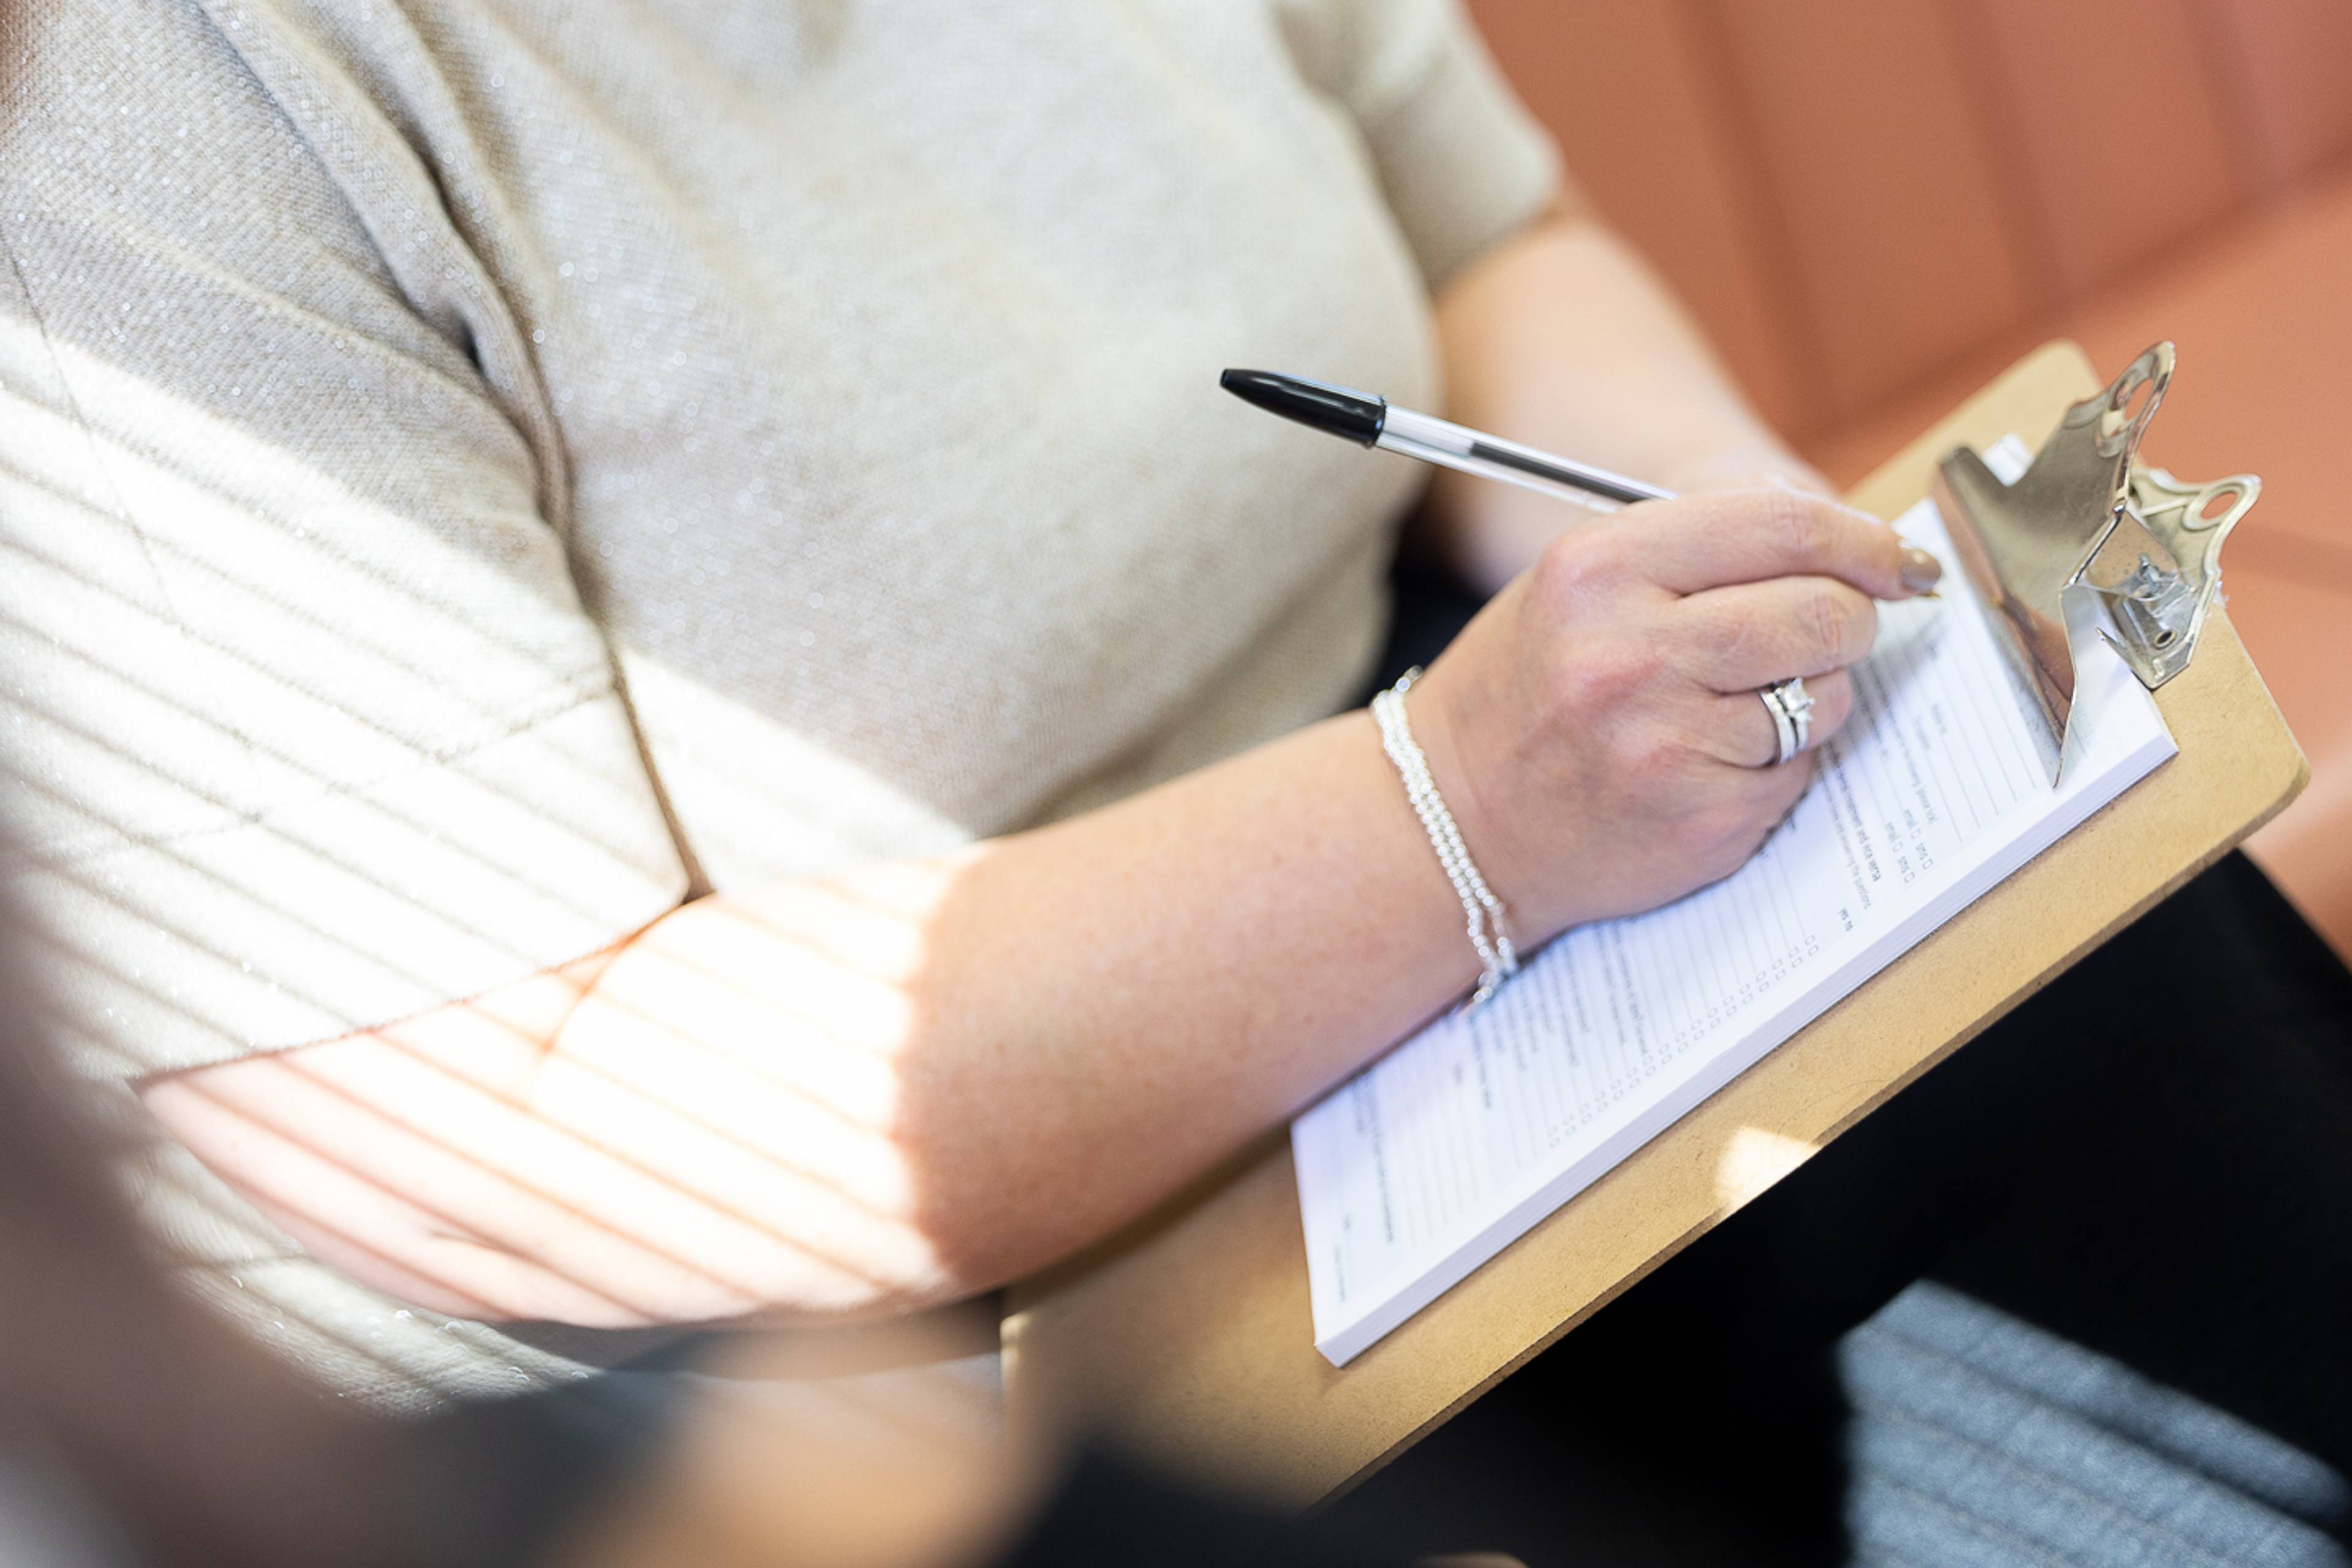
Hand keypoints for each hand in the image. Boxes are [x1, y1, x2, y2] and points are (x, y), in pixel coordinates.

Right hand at [1407, 488, 1939, 941]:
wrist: (1457, 819)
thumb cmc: (1530, 690)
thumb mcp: (1580, 585)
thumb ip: (1697, 544)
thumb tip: (1840, 534)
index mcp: (1600, 568)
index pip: (1783, 526)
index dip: (1864, 539)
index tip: (1898, 557)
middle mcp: (1629, 651)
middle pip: (1824, 612)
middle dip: (1849, 621)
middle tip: (1830, 631)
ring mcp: (1666, 742)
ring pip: (1823, 697)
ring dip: (1808, 699)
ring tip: (1731, 709)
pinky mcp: (1701, 816)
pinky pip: (1798, 771)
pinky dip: (1776, 765)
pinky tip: (1709, 765)